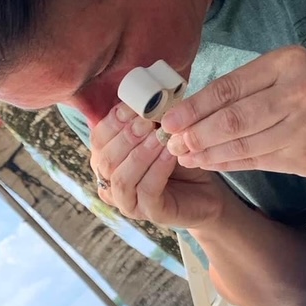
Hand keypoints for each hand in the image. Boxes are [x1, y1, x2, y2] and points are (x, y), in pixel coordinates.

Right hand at [90, 103, 228, 228]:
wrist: (207, 193)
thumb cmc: (179, 161)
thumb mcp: (161, 134)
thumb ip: (149, 118)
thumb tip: (147, 92)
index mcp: (107, 160)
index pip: (98, 139)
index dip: (113, 121)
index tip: (133, 104)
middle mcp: (110, 183)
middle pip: (105, 159)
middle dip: (126, 136)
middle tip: (147, 120)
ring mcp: (127, 203)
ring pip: (121, 178)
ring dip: (140, 153)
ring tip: (159, 136)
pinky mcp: (149, 214)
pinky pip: (146, 190)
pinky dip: (157, 169)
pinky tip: (170, 153)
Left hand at [161, 45, 305, 175]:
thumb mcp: (287, 67)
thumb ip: (248, 82)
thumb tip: (196, 105)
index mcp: (288, 65)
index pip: (231, 88)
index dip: (196, 107)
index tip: (169, 120)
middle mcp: (297, 96)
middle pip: (235, 121)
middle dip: (197, 134)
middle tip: (171, 143)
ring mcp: (304, 131)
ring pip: (245, 146)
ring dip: (208, 154)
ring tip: (184, 155)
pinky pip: (259, 162)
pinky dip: (230, 163)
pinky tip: (210, 162)